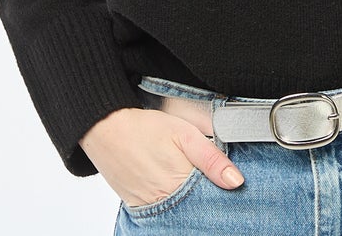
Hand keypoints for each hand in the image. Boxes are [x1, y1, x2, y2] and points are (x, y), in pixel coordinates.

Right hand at [79, 107, 244, 205]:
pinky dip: (170, 204)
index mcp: (179, 184)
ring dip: (188, 203)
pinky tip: (174, 190)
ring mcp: (148, 208)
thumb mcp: (185, 134)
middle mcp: (164, 203)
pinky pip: (159, 214)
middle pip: (195, 210)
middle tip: (206, 180)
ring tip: (188, 181)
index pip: (210, 200)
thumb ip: (212, 158)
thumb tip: (236, 181)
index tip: (230, 187)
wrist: (105, 128)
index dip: (221, 193)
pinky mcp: (136, 207)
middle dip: (206, 199)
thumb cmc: (145, 127)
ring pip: (179, 213)